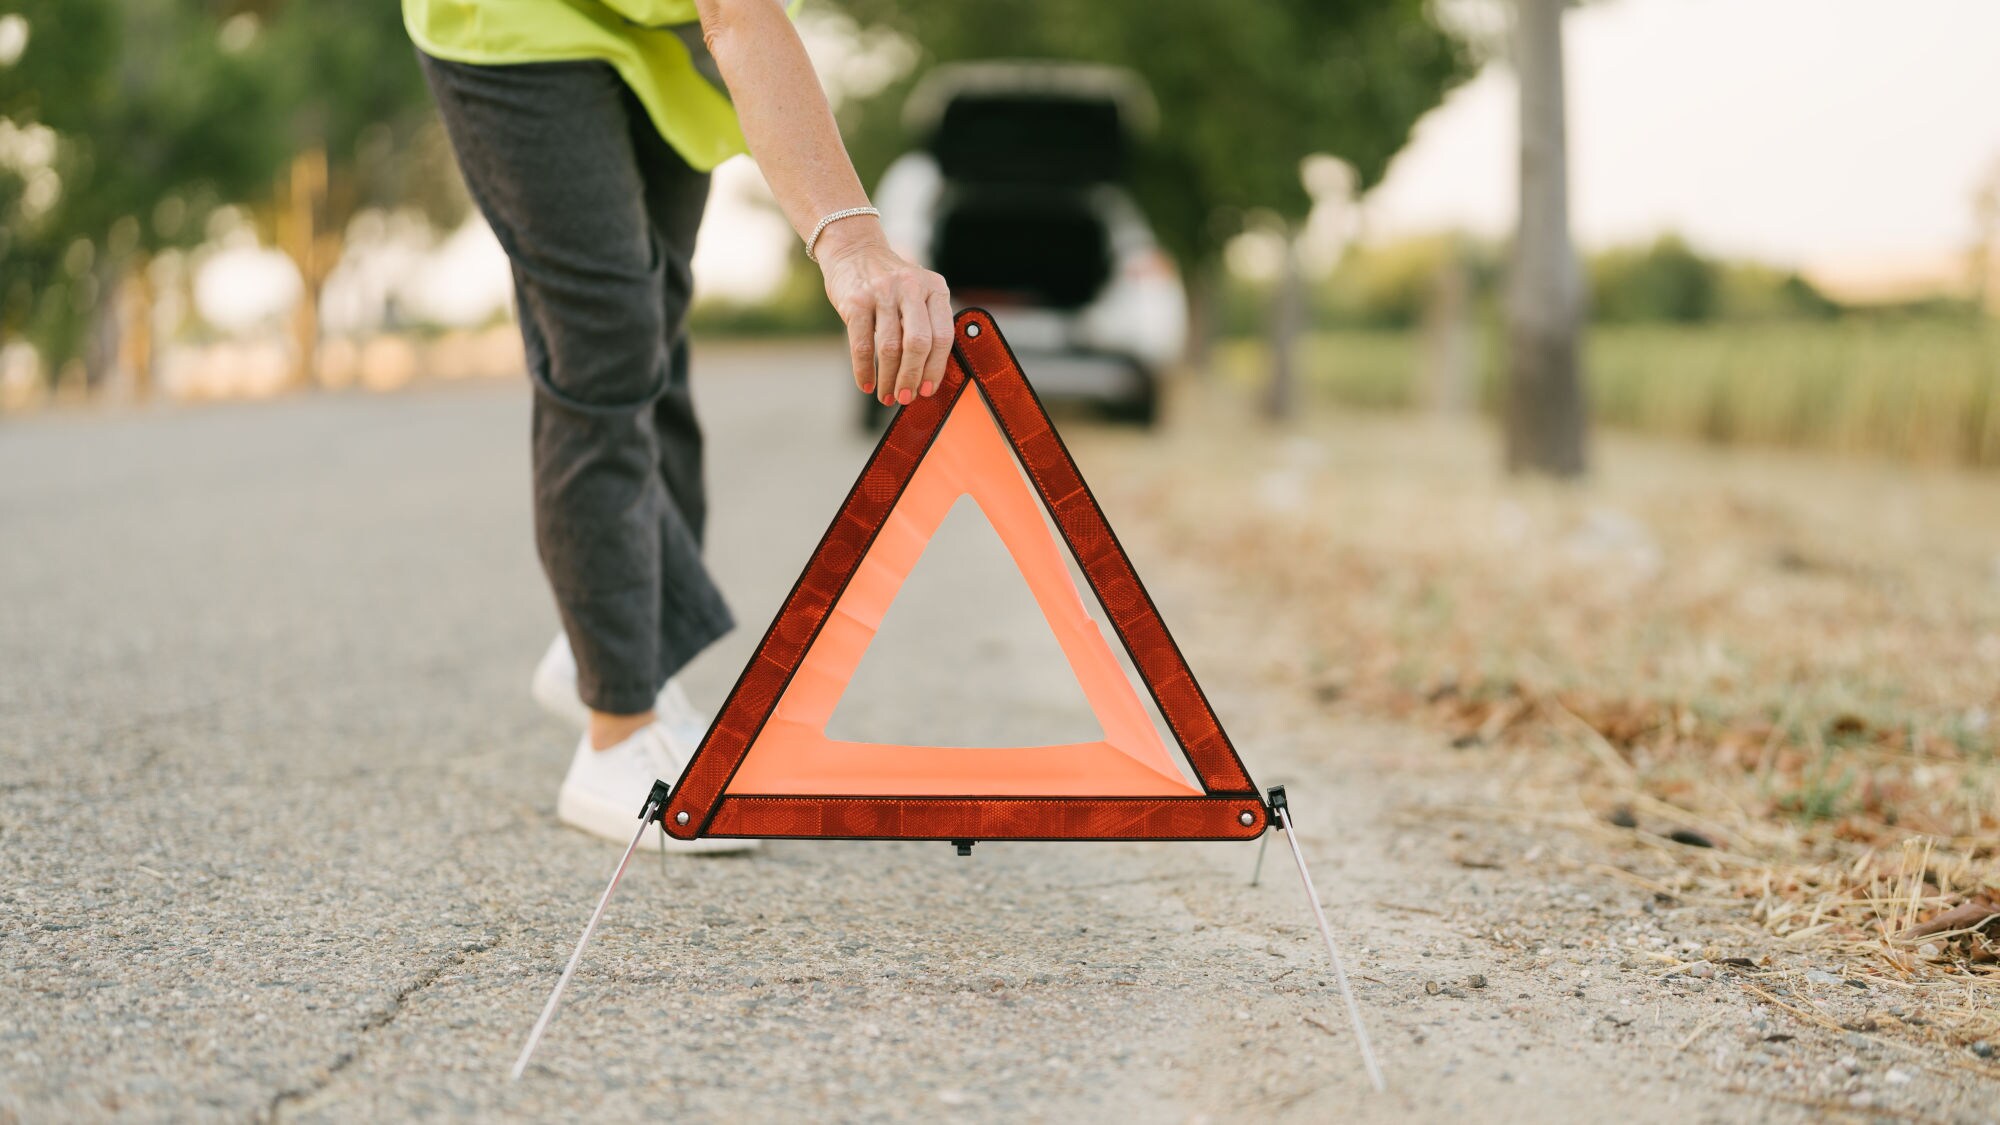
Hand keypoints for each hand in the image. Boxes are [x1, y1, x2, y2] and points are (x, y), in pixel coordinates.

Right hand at [816, 221, 952, 405]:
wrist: (854, 250)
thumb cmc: (890, 284)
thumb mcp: (918, 292)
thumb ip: (927, 323)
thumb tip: (927, 376)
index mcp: (935, 288)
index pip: (944, 336)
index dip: (936, 368)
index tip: (929, 390)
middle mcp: (911, 288)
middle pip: (918, 344)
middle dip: (912, 377)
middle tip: (906, 397)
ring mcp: (882, 293)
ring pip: (890, 348)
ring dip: (889, 379)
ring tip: (887, 396)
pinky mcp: (855, 301)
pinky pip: (862, 345)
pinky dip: (864, 370)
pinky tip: (866, 384)